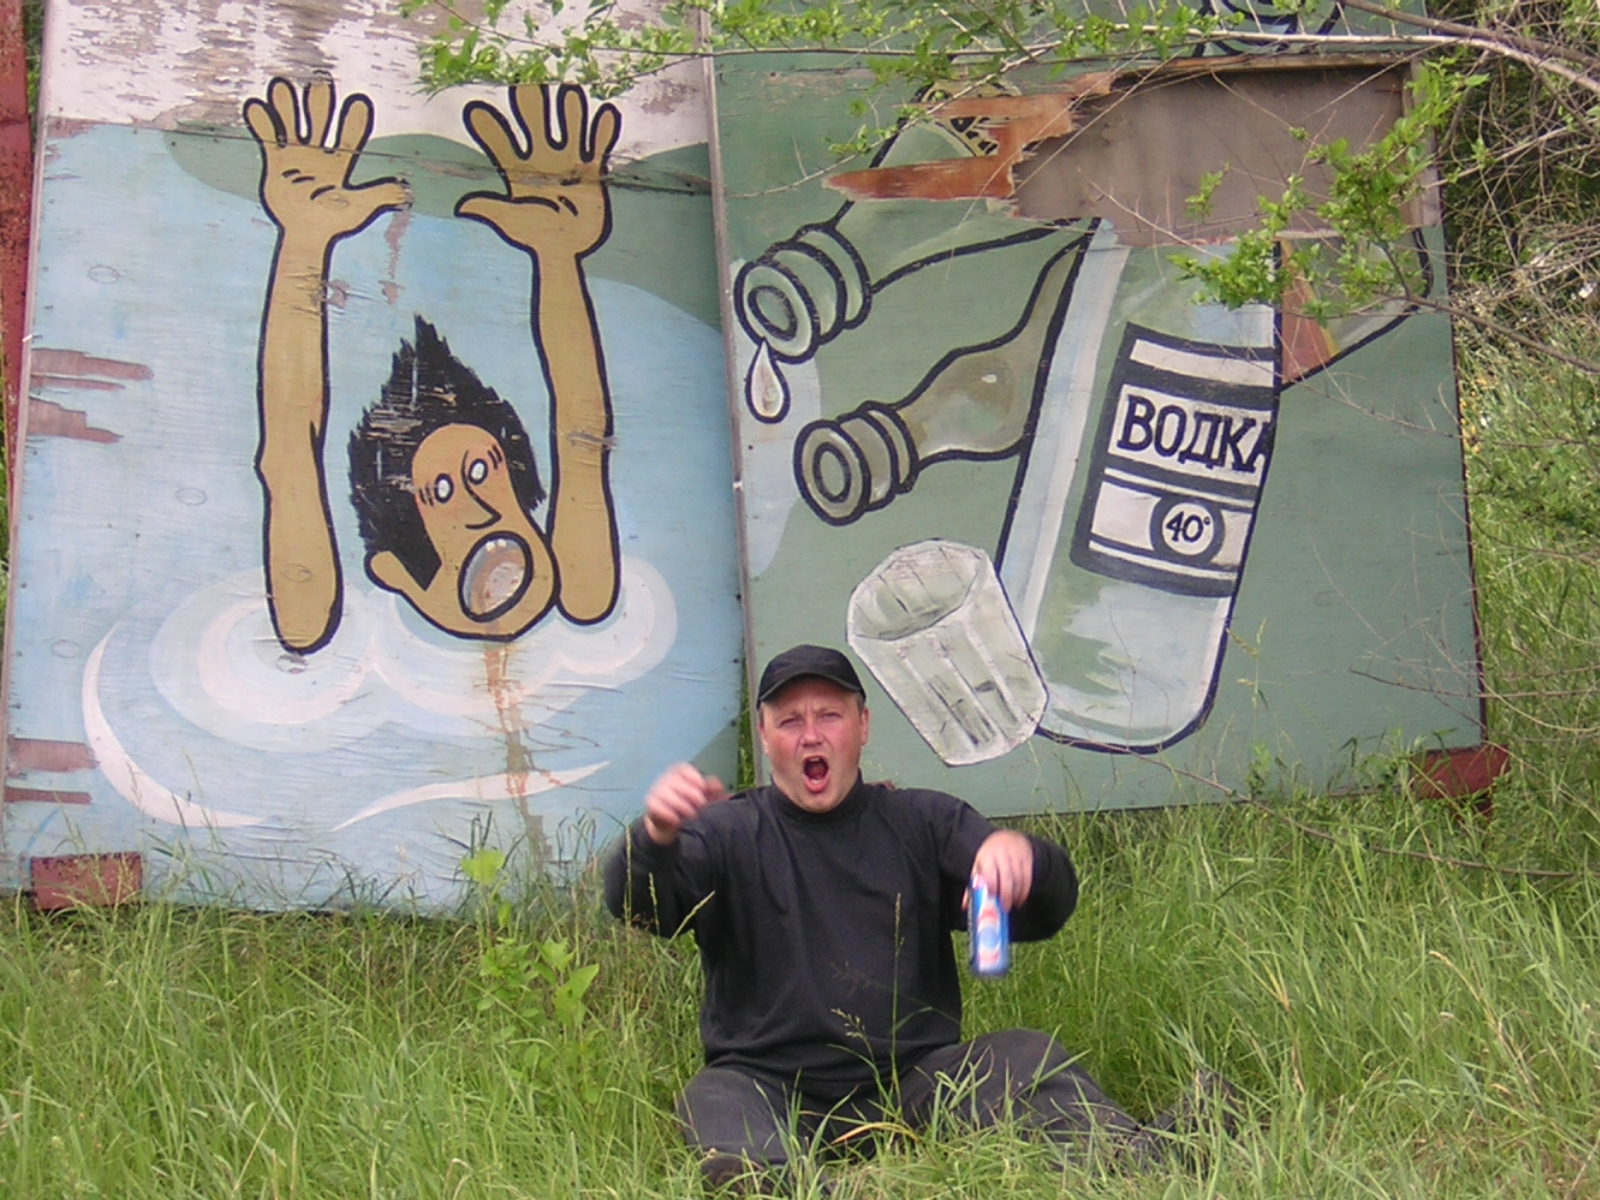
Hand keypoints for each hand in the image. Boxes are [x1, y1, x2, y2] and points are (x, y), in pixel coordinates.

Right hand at [243, 77, 408, 245]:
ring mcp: (297, 155)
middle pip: (320, 121)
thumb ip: (379, 196)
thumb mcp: (359, 207)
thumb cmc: (335, 221)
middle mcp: (319, 153)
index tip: (360, 101)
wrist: (306, 234)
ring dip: (287, 106)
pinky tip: (257, 107)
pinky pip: (269, 139)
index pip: (350, 136)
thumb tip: (404, 192)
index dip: (355, 120)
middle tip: (320, 81)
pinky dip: (262, 123)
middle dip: (319, 102)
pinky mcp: (277, 162)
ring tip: (281, 85)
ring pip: (291, 123)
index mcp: (341, 162)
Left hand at [456, 84, 620, 260]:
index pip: (500, 142)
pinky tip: (608, 113)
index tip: (475, 110)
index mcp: (517, 167)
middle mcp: (541, 157)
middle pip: (535, 122)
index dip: (489, 127)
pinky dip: (603, 131)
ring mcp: (567, 160)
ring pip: (569, 127)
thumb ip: (490, 209)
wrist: (564, 249)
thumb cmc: (533, 234)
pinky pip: (598, 146)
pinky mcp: (591, 170)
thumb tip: (463, 208)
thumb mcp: (509, 222)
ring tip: (570, 92)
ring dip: (570, 111)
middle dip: (531, 106)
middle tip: (525, 88)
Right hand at [642, 763, 728, 845]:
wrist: (670, 821)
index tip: (702, 786)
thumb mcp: (702, 796)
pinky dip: (667, 813)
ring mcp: (656, 791)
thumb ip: (711, 790)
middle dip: (690, 792)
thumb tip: (718, 786)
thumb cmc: (688, 803)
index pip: (682, 768)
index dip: (692, 775)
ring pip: (665, 793)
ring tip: (692, 814)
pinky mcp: (651, 804)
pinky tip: (677, 820)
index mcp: (678, 773)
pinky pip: (656, 806)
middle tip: (701, 804)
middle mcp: (665, 779)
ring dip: (680, 804)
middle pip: (675, 780)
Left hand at [971, 830, 1033, 910]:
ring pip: (1018, 879)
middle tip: (1005, 908)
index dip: (993, 887)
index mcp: (987, 856)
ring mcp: (1016, 855)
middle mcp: (1002, 854)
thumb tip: (965, 906)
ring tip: (1012, 904)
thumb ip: (974, 885)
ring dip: (1016, 895)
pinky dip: (1025, 890)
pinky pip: (1027, 877)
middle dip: (1006, 895)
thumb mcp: (979, 865)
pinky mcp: (1026, 858)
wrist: (1007, 838)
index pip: (990, 873)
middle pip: (1006, 878)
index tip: (993, 898)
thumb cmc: (990, 856)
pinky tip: (1020, 898)